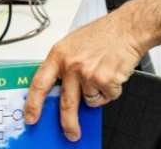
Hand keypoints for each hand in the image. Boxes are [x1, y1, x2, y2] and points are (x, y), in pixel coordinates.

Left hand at [23, 14, 148, 140]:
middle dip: (69, 123)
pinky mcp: (106, 80)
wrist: (128, 28)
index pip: (39, 84)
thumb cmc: (104, 33)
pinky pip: (106, 97)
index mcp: (59, 55)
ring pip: (90, 100)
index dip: (33, 104)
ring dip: (98, 94)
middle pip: (66, 103)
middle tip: (71, 133)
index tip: (31, 117)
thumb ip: (64, 66)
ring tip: (103, 74)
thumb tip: (59, 91)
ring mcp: (88, 73)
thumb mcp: (74, 44)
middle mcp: (72, 65)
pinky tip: (113, 73)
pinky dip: (111, 90)